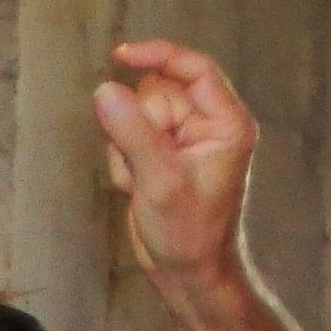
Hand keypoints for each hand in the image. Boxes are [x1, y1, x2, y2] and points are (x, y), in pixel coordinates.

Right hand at [93, 40, 259, 286]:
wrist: (189, 274)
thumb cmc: (190, 233)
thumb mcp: (160, 181)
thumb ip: (132, 132)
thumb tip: (104, 89)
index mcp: (226, 123)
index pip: (195, 69)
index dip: (159, 56)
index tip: (121, 56)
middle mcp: (207, 124)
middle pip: (156, 93)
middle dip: (138, 127)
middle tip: (144, 167)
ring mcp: (182, 140)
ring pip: (135, 114)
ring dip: (127, 149)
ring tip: (142, 184)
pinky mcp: (161, 154)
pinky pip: (127, 137)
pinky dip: (124, 163)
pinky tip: (138, 190)